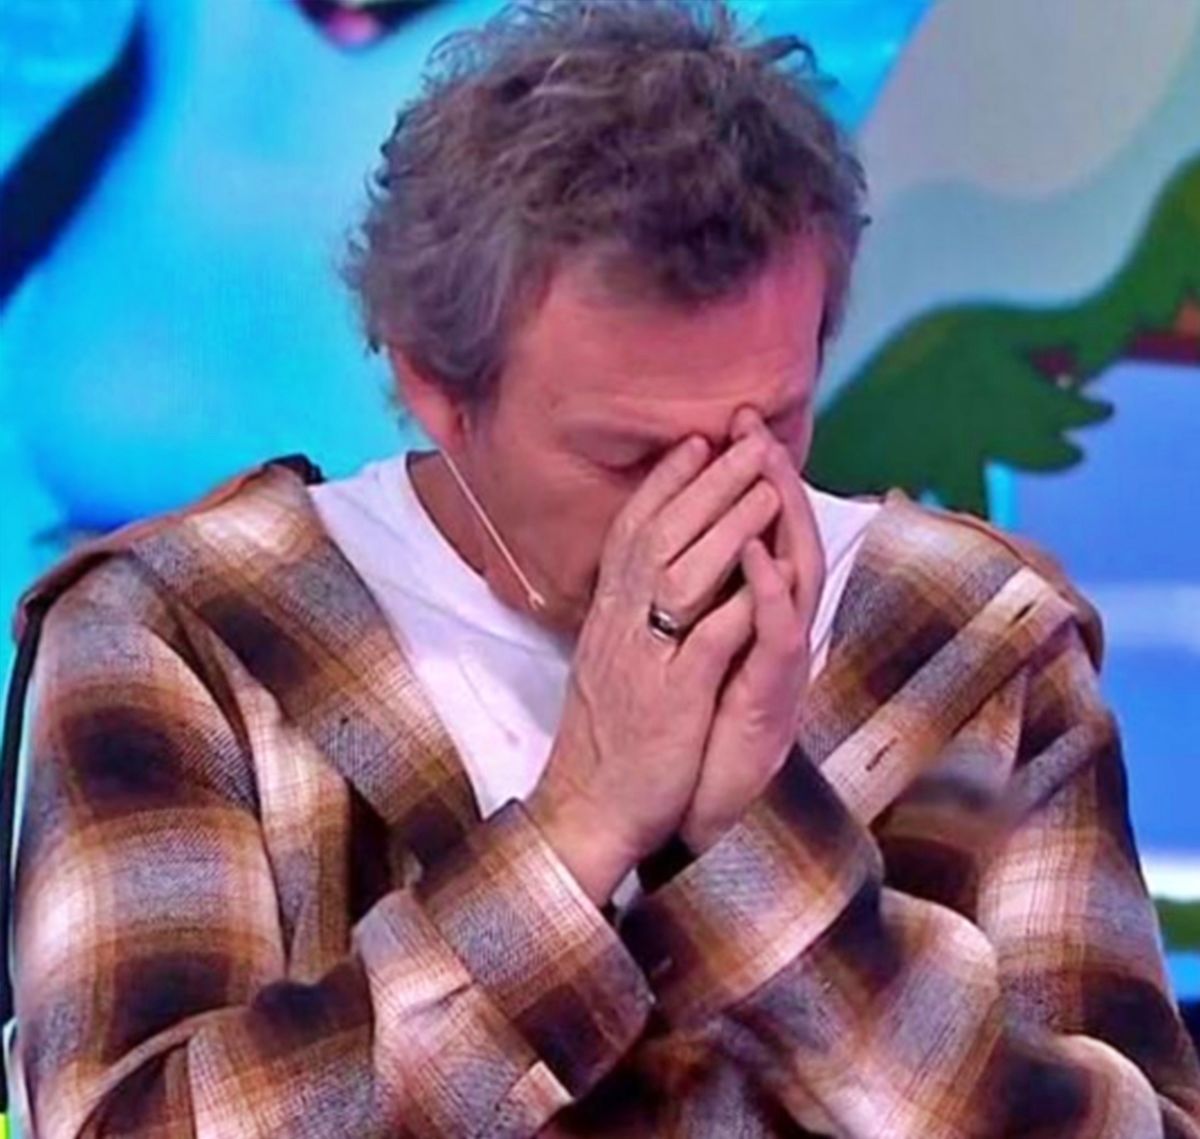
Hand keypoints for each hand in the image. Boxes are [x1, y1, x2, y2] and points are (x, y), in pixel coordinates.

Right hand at [527, 429, 779, 904]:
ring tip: (766, 482)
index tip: (695, 440)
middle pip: (660, 535)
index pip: (632, 530)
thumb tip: (649, 575)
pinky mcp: (671, 701)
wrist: (586, 808)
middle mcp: (617, 626)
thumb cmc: (605, 738)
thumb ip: (629, 616)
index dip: (664, 481)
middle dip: (706, 480)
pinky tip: (767, 567)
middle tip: (743, 437)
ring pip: (683, 574)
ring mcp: (643, 660)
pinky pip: (707, 640)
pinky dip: (737, 600)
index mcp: (605, 616)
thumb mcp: (608, 662)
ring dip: (727, 524)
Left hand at [679, 408, 825, 853]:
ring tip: (765, 462)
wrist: (678, 809)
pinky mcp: (772, 697)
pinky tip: (755, 552)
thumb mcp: (686, 653)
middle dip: (769, 476)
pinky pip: (776, 636)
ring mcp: (777, 663)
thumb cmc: (684, 731)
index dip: (743, 479)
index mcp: (747, 617)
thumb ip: (695, 603)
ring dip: (781, 517)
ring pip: (793, 576)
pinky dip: (768, 591)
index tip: (723, 425)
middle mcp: (770, 632)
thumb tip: (676, 552)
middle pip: (782, 538)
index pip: (754, 533)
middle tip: (751, 420)